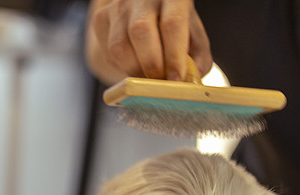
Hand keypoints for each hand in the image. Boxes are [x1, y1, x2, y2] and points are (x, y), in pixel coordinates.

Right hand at [86, 0, 212, 84]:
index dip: (174, 56)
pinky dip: (122, 68)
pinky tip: (134, 67)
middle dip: (151, 64)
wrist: (143, 12)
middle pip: (141, 30)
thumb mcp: (193, 36)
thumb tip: (189, 81)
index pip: (172, 23)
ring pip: (119, 46)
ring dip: (134, 71)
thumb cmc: (172, 26)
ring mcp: (118, 7)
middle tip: (159, 82)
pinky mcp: (101, 20)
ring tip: (148, 78)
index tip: (175, 79)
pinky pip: (109, 53)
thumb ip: (197, 58)